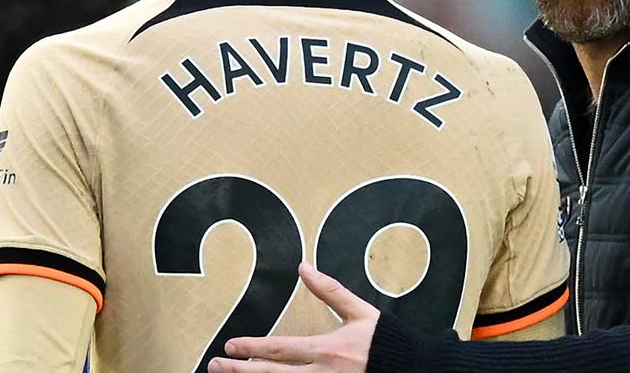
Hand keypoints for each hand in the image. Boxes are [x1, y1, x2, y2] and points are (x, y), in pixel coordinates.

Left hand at [208, 262, 379, 372]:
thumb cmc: (388, 342)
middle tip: (215, 365)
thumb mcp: (361, 312)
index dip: (251, 347)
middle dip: (239, 371)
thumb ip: (331, 291)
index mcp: (327, 350)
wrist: (415, 369)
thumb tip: (305, 267)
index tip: (230, 345)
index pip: (279, 349)